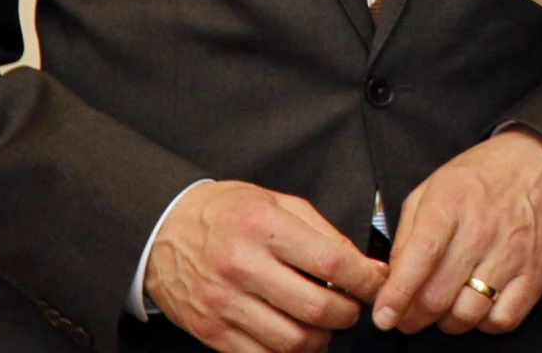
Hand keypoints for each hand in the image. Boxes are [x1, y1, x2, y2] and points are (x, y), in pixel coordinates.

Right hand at [144, 180, 387, 352]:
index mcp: (264, 228)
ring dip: (321, 339)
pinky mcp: (210, 330)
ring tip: (324, 325)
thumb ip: (323, 232)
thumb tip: (363, 265)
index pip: (331, 263)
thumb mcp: (278, 203)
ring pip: (290, 341)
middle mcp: (243, 267)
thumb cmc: (226, 212)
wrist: (164, 228)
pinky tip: (295, 337)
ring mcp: (224, 303)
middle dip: (347, 314)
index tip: (377, 285)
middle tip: (352, 308)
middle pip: (315, 308)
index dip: (365, 280)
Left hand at [371, 127, 541, 334]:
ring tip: (446, 305)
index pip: (420, 257)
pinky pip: (502, 320)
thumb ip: (407, 232)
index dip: (397, 294)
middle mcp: (482, 229)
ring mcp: (513, 252)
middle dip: (413, 317)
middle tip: (408, 315)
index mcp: (451, 203)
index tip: (383, 315)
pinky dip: (484, 323)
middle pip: (438, 296)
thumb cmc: (483, 177)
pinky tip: (479, 304)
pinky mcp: (537, 271)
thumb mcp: (433, 187)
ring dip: (447, 321)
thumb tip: (392, 279)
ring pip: (467, 314)